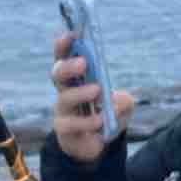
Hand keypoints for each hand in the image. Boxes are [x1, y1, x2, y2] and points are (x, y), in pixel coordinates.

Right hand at [52, 32, 135, 162]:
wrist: (97, 146)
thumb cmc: (106, 116)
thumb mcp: (123, 105)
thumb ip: (123, 100)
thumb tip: (114, 103)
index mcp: (76, 77)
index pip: (65, 56)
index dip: (64, 44)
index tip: (70, 34)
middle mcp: (65, 91)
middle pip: (57, 73)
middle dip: (68, 66)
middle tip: (84, 64)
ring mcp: (62, 111)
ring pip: (64, 99)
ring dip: (80, 93)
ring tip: (97, 91)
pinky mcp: (64, 130)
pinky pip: (70, 124)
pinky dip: (86, 121)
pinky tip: (99, 121)